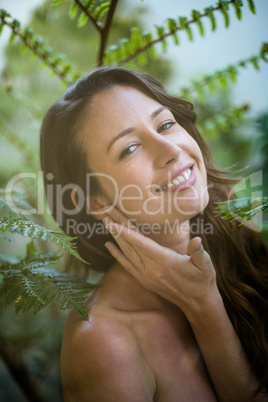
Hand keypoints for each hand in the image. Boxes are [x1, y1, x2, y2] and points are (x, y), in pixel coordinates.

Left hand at [103, 208, 219, 318]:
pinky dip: (117, 254)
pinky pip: (127, 265)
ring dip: (115, 237)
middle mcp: (152, 269)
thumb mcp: (205, 264)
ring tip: (106, 222)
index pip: (141, 243)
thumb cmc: (203, 280)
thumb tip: (197, 241)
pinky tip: (108, 244)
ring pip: (127, 253)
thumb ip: (198, 252)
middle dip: (117, 227)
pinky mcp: (145, 280)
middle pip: (130, 244)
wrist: (197, 303)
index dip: (126, 232)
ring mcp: (146, 276)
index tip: (114, 221)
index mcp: (165, 261)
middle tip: (106, 212)